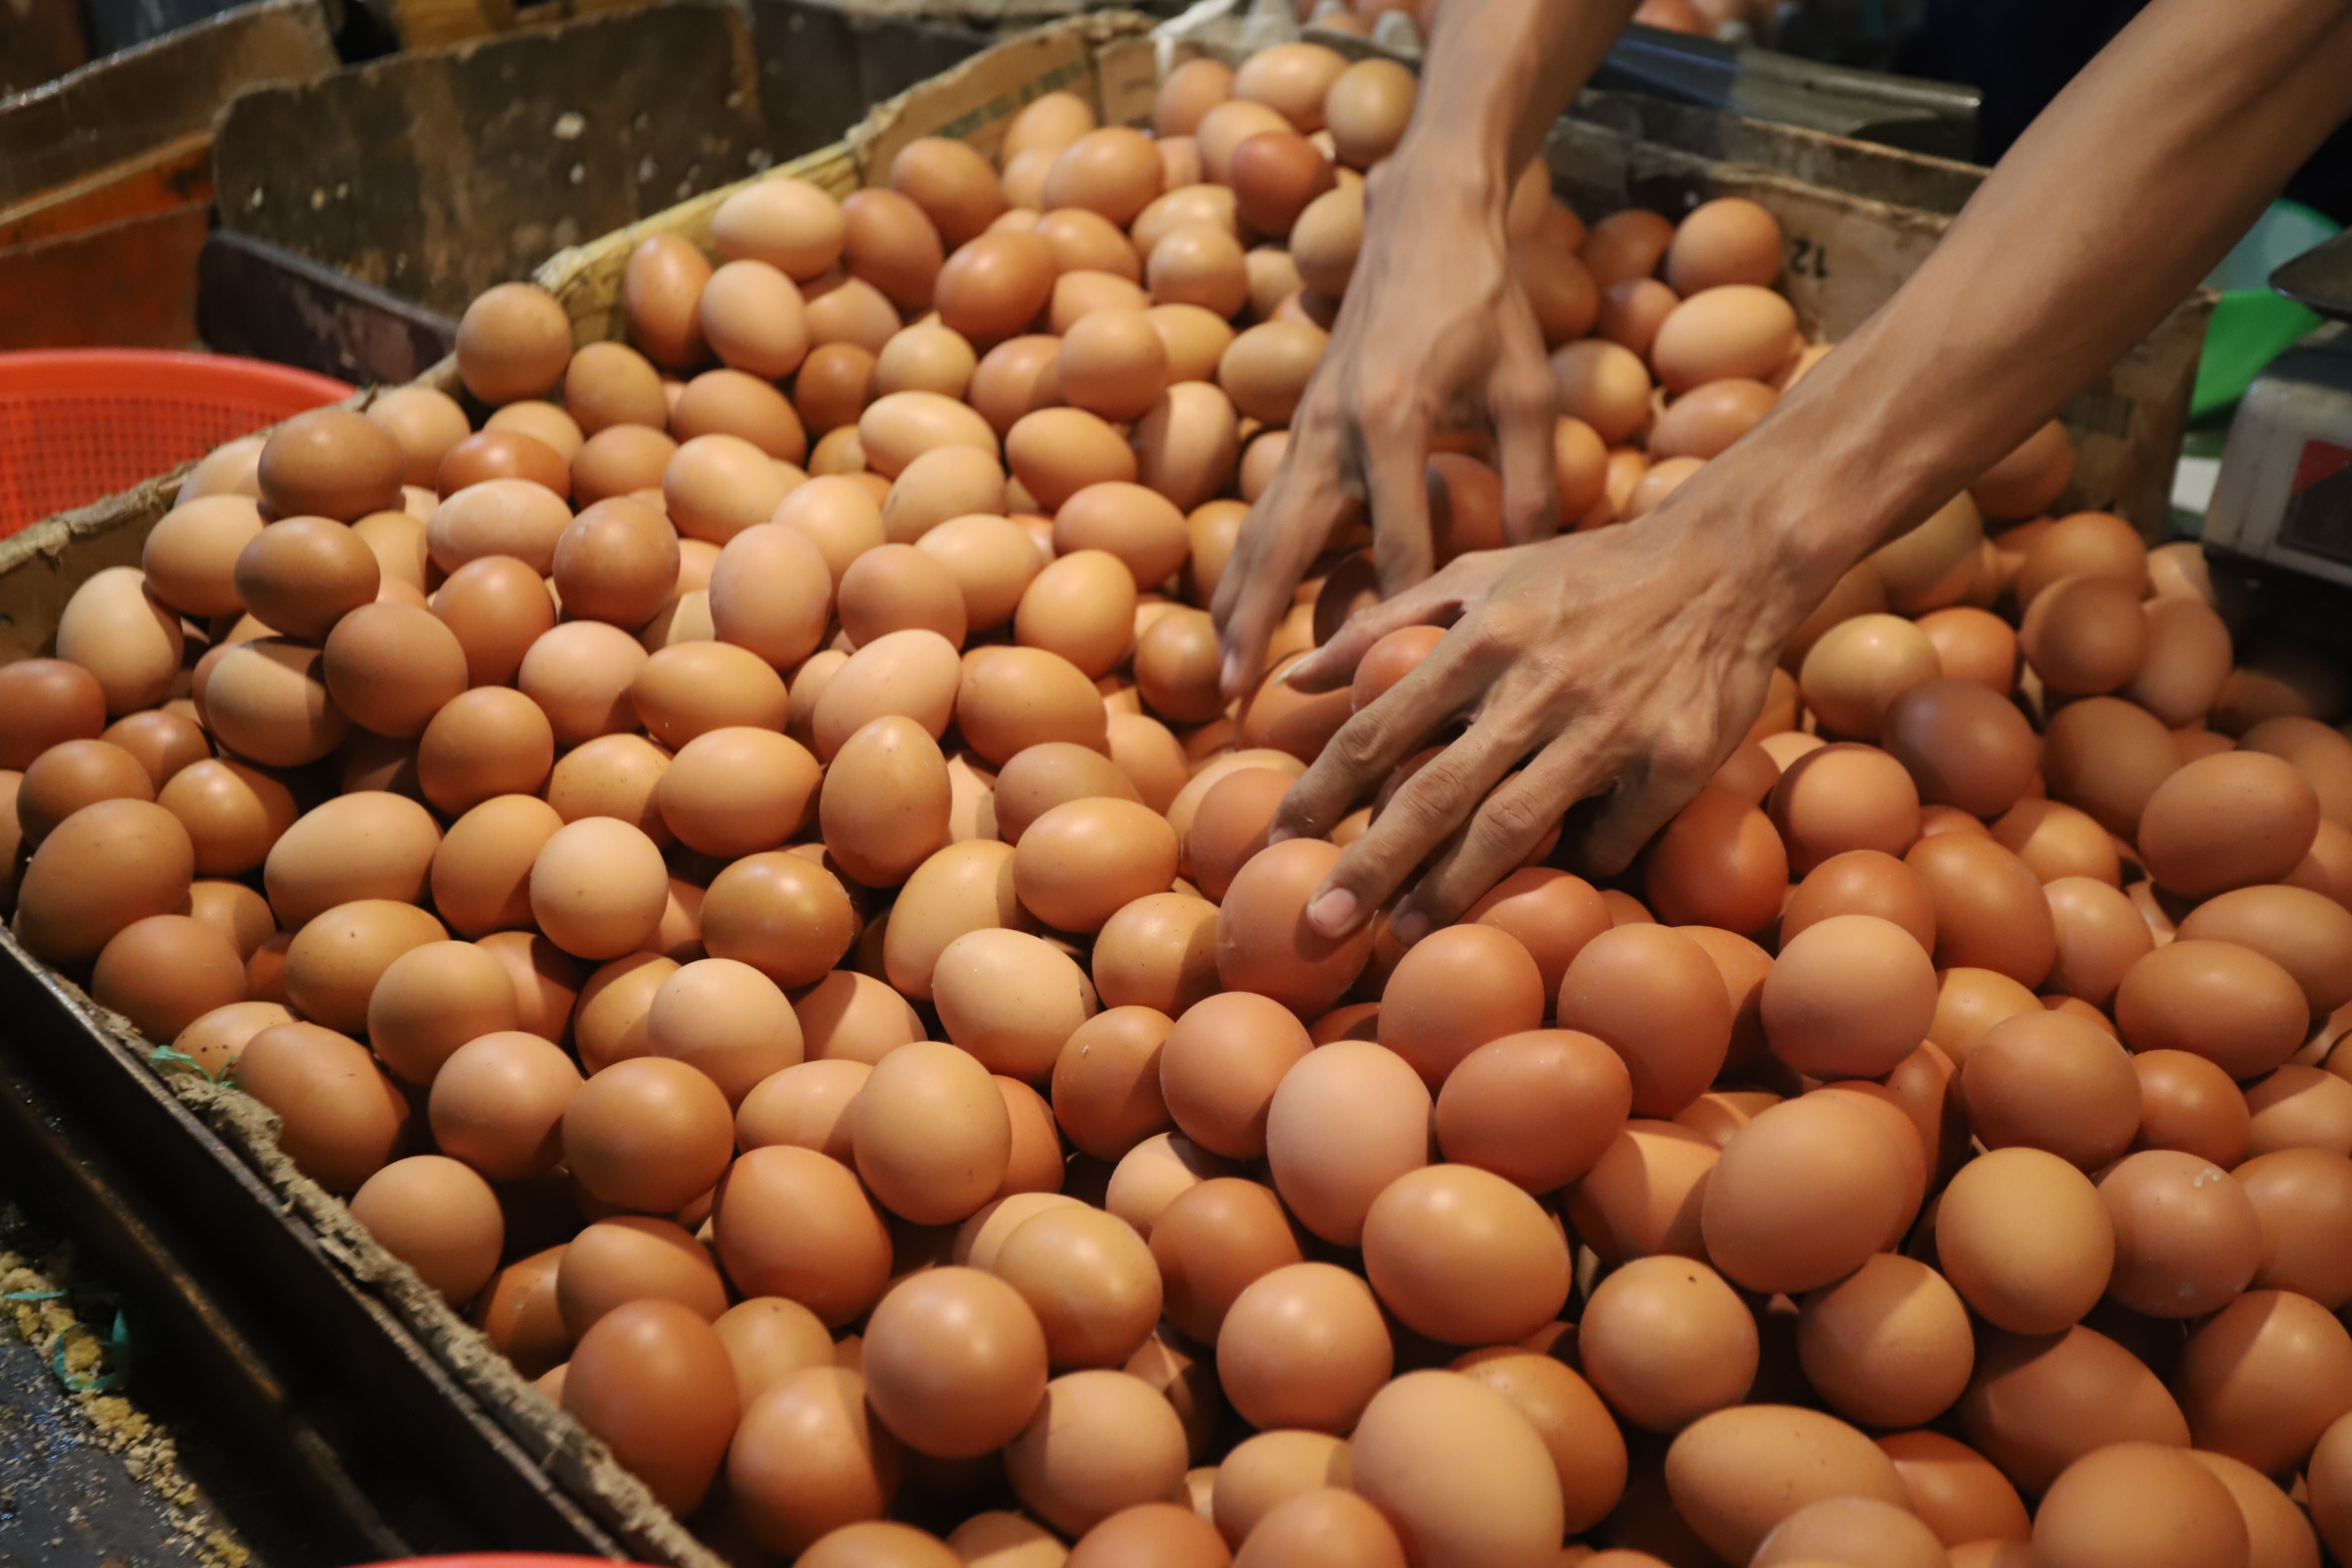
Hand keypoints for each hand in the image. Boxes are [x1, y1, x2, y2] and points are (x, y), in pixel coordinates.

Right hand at [1210, 163, 1562, 699]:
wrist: (1422, 220)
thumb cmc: (1486, 303)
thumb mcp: (1526, 387)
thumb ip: (1534, 476)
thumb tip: (1533, 570)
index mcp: (1394, 420)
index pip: (1398, 544)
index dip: (1398, 618)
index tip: (1394, 687)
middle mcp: (1333, 431)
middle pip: (1284, 550)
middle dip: (1259, 627)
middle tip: (1236, 701)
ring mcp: (1306, 429)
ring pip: (1258, 533)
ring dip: (1235, 606)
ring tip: (1218, 678)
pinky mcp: (1300, 427)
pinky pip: (1265, 512)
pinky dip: (1246, 567)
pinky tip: (1237, 615)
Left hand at [1269, 503, 1810, 943]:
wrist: (1727, 557)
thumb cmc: (1585, 574)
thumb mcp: (1479, 576)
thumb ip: (1383, 624)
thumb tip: (1292, 680)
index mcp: (1480, 638)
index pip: (1378, 728)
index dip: (1322, 790)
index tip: (1277, 841)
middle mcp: (1535, 686)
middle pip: (1434, 792)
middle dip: (1370, 864)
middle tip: (1320, 923)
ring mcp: (1607, 727)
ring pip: (1514, 827)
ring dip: (1453, 889)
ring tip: (1404, 936)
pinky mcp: (1674, 761)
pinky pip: (1610, 837)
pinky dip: (1577, 865)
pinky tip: (1544, 889)